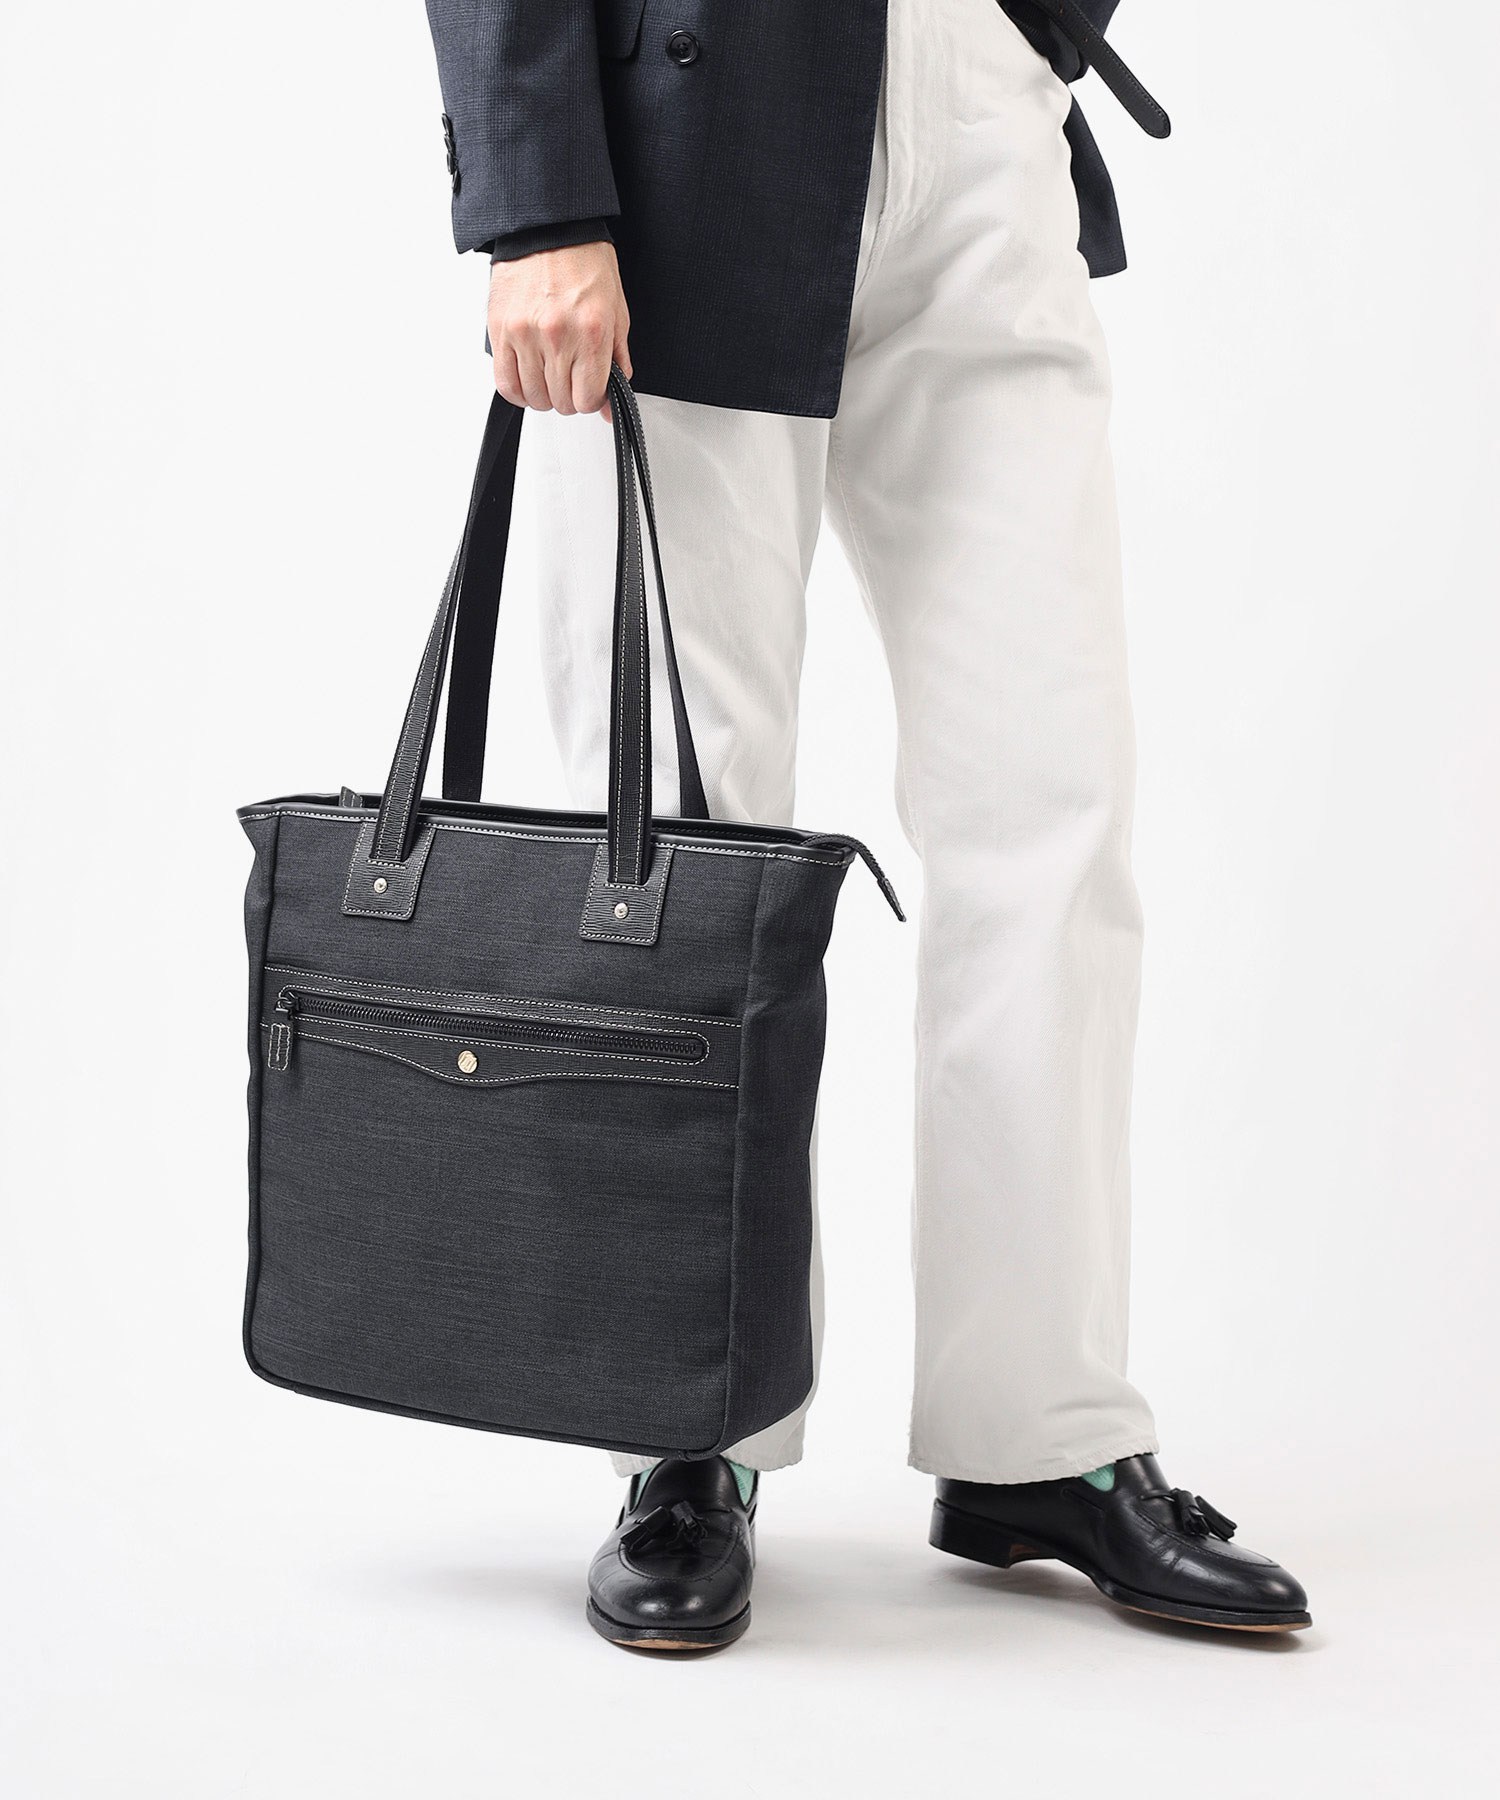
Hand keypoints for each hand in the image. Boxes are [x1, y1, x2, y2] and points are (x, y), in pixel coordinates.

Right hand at [487, 242, 630, 415]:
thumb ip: (616, 362)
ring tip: (549, 374)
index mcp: (590, 332)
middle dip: (568, 396)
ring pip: (534, 397)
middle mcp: (556, 335)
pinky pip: (505, 383)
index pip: (587, 399)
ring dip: (543, 394)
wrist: (549, 228)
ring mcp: (525, 334)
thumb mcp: (617, 312)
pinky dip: (518, 391)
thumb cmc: (584, 263)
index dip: (590, 399)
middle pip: (561, 402)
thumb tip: (610, 407)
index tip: (589, 389)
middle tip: (569, 377)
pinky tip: (527, 380)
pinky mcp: (500, 330)